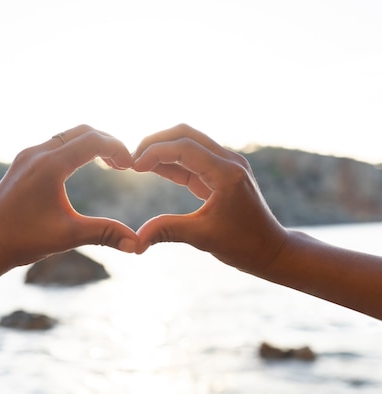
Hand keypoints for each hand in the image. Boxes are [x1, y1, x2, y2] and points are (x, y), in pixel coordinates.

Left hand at [0, 125, 137, 272]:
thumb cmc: (22, 240)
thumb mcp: (68, 236)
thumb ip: (104, 233)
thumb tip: (137, 244)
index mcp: (49, 166)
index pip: (93, 140)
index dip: (118, 149)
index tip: (132, 166)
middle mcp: (36, 153)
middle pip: (82, 131)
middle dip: (107, 143)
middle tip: (124, 164)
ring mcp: (26, 157)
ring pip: (66, 136)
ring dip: (90, 144)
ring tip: (108, 165)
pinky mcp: (20, 164)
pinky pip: (54, 145)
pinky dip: (74, 149)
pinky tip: (81, 168)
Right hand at [132, 124, 288, 273]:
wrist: (271, 250)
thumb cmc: (243, 245)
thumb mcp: (202, 238)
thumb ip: (167, 231)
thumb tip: (135, 241)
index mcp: (226, 173)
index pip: (184, 147)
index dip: (155, 152)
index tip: (133, 166)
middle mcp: (229, 161)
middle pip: (185, 134)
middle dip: (156, 142)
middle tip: (132, 159)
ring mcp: (227, 165)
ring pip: (188, 143)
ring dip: (162, 149)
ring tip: (138, 164)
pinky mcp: (222, 174)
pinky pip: (192, 159)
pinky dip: (171, 161)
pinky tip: (152, 169)